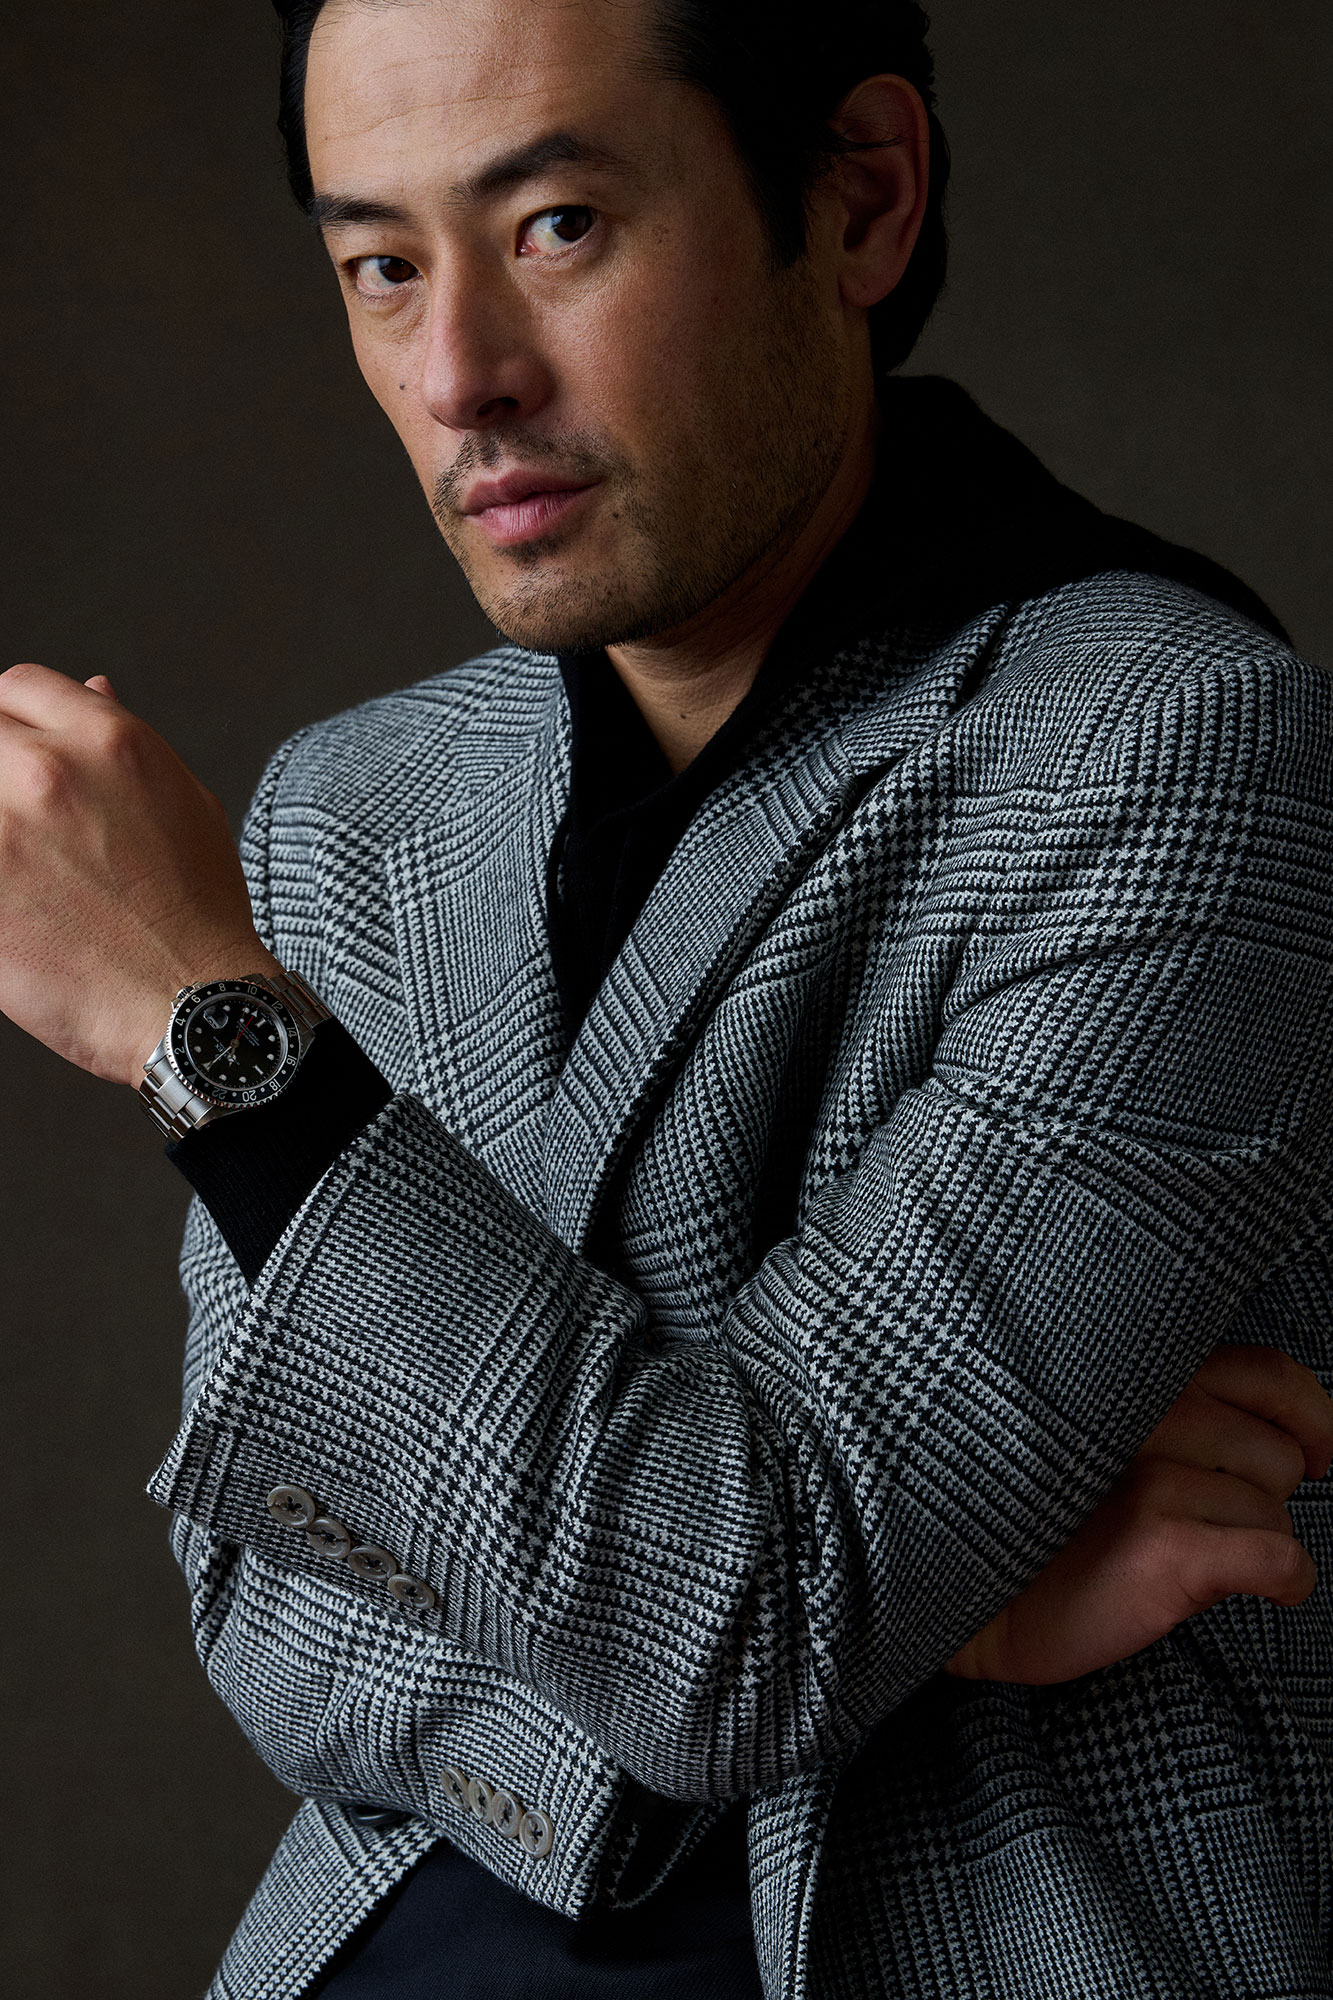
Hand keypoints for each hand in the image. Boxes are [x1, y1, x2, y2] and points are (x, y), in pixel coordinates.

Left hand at [0, 662, 278, 1085]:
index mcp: (109, 740)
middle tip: (16, 819)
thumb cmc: (198, 914)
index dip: (12, 718)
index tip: (14, 752)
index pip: (18, 687)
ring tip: (18, 862)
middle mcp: (48, 771)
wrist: (190, 1005)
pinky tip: (11, 899)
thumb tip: (91, 688)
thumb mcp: (186, 803)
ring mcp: (2, 830)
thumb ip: (128, 742)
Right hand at [944, 1343, 1332, 1683]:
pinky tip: (1259, 1589)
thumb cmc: (1035, 1519)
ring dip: (1250, 1543)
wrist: (969, 1598)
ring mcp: (1155, 1480)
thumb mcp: (1097, 1438)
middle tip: (1203, 1519)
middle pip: (1279, 1457)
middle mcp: (1148, 1415)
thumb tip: (1287, 1436)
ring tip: (1185, 1553)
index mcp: (1138, 1381)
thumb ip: (1172, 1412)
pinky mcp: (1164, 1548)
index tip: (1318, 1451)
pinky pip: (1279, 1562)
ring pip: (1276, 1515)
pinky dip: (1285, 1582)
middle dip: (1260, 1497)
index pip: (1269, 1374)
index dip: (1311, 1417)